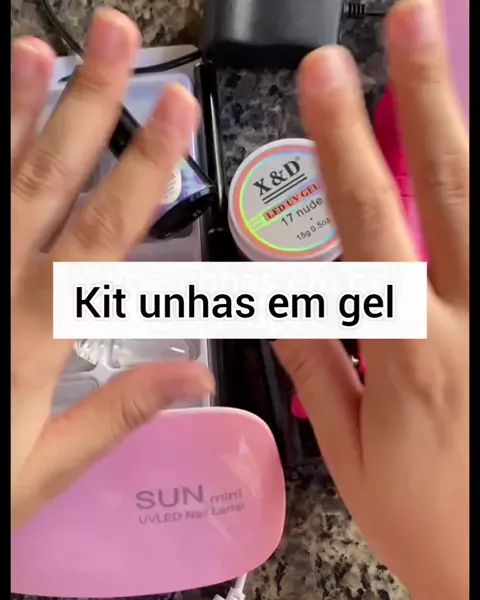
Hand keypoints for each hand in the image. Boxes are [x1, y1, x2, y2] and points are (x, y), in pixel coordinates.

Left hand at [11, 9, 213, 527]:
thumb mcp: (47, 466)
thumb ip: (119, 411)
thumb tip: (199, 375)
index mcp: (37, 335)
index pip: (105, 232)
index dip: (146, 166)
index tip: (177, 108)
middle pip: (47, 181)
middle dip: (88, 105)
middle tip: (115, 35)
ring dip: (14, 111)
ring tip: (36, 48)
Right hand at [277, 1, 468, 597]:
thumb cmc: (432, 523)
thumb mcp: (352, 453)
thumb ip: (319, 367)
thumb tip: (285, 303)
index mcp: (412, 351)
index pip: (368, 225)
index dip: (341, 145)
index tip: (323, 82)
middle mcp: (472, 325)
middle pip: (451, 189)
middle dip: (423, 99)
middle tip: (411, 23)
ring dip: (469, 135)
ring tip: (449, 66)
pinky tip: (473, 170)